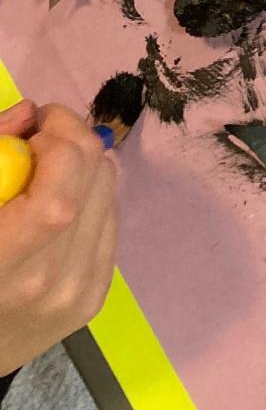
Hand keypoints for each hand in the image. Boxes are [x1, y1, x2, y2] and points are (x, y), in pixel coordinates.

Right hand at [0, 102, 116, 374]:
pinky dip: (93, 196)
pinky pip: (111, 221)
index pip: (58, 199)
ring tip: (50, 167)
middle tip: (42, 133)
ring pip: (108, 193)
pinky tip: (63, 200)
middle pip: (92, 180)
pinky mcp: (95, 296)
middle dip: (72, 138)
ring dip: (84, 164)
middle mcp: (48, 283)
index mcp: (2, 264)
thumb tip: (29, 113)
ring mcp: (77, 293)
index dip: (57, 145)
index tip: (32, 130)